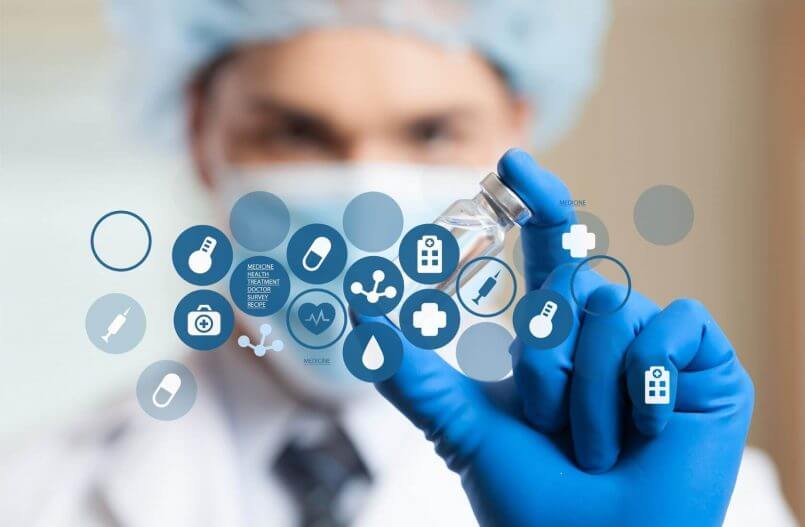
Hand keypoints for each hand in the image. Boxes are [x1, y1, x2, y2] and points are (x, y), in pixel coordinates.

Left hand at [353, 149, 753, 525]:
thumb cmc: (534, 499)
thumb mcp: (465, 429)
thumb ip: (414, 374)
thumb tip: (359, 317)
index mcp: (558, 334)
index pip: (553, 250)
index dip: (536, 202)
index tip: (511, 159)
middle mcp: (606, 328)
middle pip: (569, 287)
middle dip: (548, 366)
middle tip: (558, 431)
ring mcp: (655, 343)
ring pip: (612, 311)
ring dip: (592, 396)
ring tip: (603, 448)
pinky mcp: (705, 362)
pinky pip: (672, 326)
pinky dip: (649, 385)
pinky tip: (653, 428)